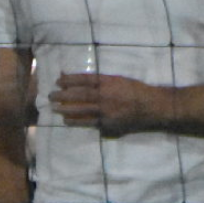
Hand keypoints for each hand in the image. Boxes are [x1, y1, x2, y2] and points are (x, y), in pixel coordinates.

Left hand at [50, 72, 164, 136]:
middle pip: (80, 95)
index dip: (70, 80)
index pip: (85, 79)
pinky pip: (89, 122)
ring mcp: (107, 110)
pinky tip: (67, 120)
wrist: (153, 106)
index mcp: (109, 82)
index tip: (58, 80)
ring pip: (82, 109)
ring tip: (54, 108)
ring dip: (66, 108)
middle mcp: (106, 95)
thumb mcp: (119, 79)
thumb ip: (100, 79)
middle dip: (63, 95)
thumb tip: (79, 79)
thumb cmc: (135, 90)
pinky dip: (76, 121)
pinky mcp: (109, 123)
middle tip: (51, 95)